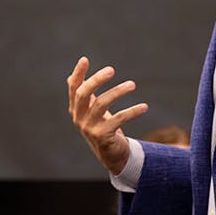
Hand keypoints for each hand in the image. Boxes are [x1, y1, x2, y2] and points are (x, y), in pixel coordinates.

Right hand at [67, 57, 148, 174]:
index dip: (78, 74)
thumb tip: (71, 77)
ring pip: (101, 104)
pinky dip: (132, 111)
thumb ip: (84, 96)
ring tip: (132, 84)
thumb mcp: (91, 111)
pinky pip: (118, 119)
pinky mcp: (102, 136)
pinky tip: (144, 107)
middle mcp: (79, 118)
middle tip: (111, 70)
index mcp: (76, 109)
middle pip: (83, 94)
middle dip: (96, 80)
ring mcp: (89, 128)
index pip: (73, 88)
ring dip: (118, 92)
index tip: (85, 59)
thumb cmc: (102, 127)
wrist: (111, 154)